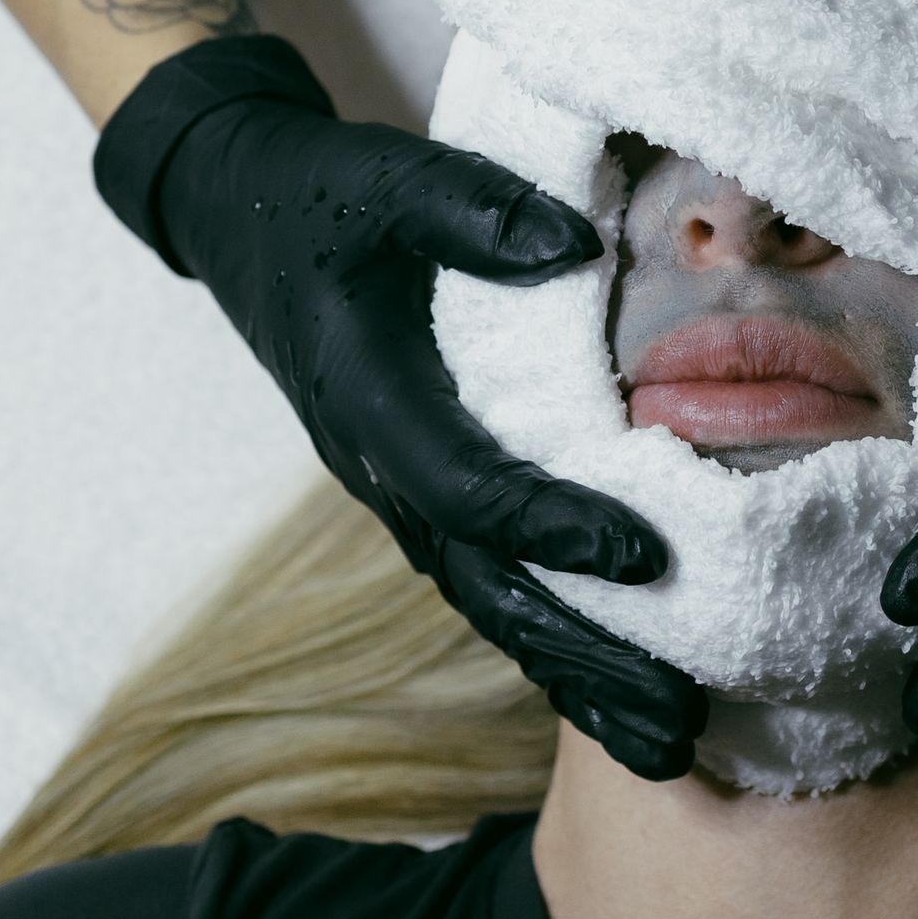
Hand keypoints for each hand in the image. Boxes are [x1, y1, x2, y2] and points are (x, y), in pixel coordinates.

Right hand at [93, 35, 706, 777]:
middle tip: (677, 721)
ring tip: (670, 742)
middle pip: (487, 586)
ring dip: (576, 673)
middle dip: (582, 658)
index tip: (645, 554)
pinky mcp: (420, 490)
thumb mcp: (386, 176)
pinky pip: (489, 578)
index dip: (551, 526)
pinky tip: (621, 686)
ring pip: (490, 601)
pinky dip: (554, 637)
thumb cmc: (319, 193)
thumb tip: (572, 249)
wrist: (240, 214)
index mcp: (371, 399)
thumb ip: (472, 208)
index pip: (465, 486)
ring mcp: (397, 489)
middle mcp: (380, 467)